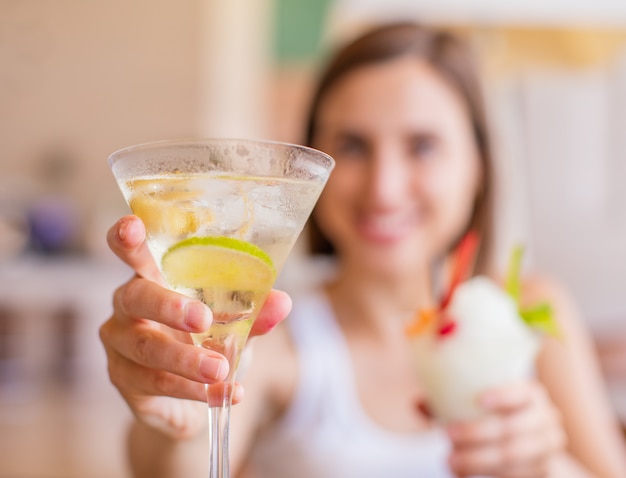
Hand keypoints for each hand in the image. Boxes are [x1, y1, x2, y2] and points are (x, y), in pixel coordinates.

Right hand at [99, 215, 291, 438]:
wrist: (192, 398)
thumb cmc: (207, 344)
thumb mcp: (233, 326)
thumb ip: (253, 313)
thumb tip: (283, 302)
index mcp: (153, 278)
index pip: (132, 251)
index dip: (127, 239)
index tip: (133, 227)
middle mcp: (127, 306)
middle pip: (135, 297)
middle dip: (169, 306)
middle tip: (203, 319)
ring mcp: (120, 345)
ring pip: (146, 348)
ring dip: (186, 360)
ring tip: (221, 369)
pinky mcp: (124, 381)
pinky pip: (154, 383)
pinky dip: (191, 390)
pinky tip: (221, 394)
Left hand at [446, 380, 565, 477]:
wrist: (531, 444)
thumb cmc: (496, 417)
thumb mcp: (478, 405)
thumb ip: (449, 401)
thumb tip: (418, 404)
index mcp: (530, 392)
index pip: (521, 392)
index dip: (503, 396)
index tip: (478, 400)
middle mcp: (545, 417)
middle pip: (511, 428)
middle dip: (476, 433)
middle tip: (447, 436)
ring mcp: (548, 446)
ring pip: (513, 456)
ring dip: (478, 460)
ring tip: (451, 461)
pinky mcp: (545, 470)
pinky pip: (517, 476)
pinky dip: (490, 476)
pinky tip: (463, 475)